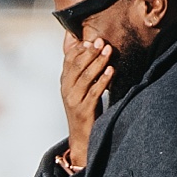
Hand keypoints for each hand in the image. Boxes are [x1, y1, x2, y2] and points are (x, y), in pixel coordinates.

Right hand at [60, 30, 113, 170]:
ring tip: (109, 51)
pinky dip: (103, 80)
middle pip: (76, 66)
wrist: (82, 137)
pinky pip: (94, 92)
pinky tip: (111, 71)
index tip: (92, 39)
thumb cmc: (85, 108)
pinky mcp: (84, 110)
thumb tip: (83, 42)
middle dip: (90, 52)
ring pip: (85, 77)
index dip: (80, 48)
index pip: (68, 59)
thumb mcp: (81, 86)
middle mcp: (66, 89)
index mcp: (65, 81)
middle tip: (102, 42)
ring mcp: (73, 100)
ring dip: (98, 62)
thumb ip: (81, 67)